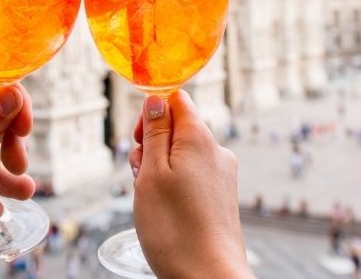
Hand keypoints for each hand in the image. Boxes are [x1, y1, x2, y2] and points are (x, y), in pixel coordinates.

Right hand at [129, 91, 253, 278]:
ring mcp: (221, 175)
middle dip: (151, 146)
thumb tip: (156, 99)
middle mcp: (216, 151)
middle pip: (177, 129)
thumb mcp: (151, 172)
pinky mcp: (221, 197)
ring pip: (181, 156)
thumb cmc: (174, 228)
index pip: (176, 100)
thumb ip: (154, 132)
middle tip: (141, 177)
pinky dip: (174, 186)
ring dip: (159, 169)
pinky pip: (192, 177)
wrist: (208, 277)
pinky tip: (167, 211)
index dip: (151, 112)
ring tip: (152, 200)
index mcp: (199, 137)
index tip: (138, 139)